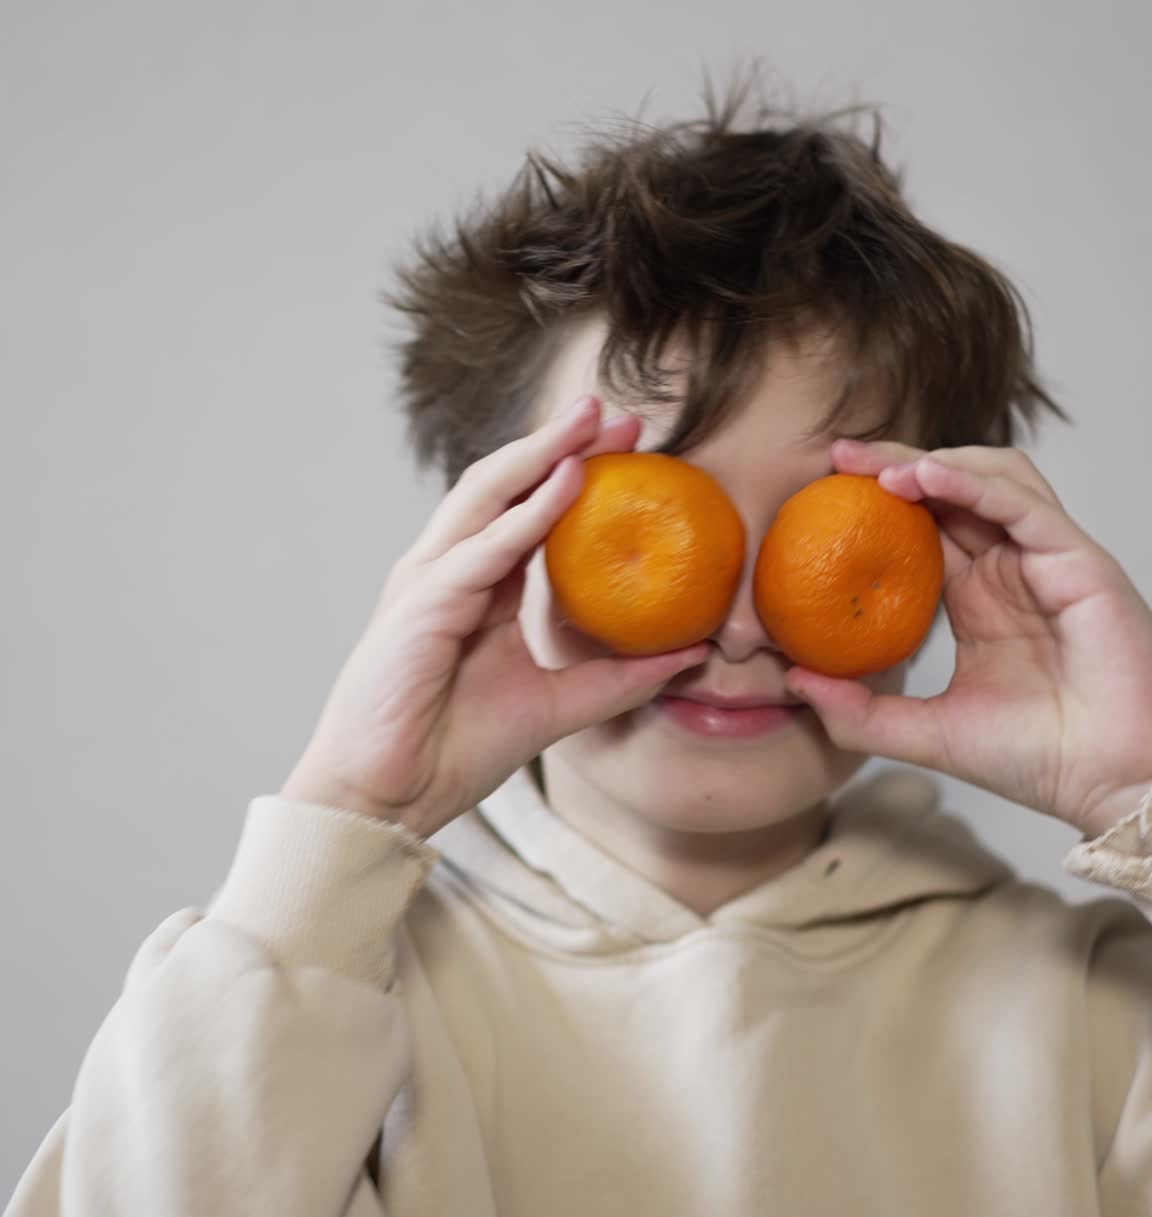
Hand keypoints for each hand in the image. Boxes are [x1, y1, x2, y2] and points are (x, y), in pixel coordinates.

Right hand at [281, 395, 708, 837]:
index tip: (633, 449)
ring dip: (544, 453)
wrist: (390, 797)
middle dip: (562, 444)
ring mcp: (430, 580)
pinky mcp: (421, 604)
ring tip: (593, 421)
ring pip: (489, 496)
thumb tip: (691, 656)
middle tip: (620, 414)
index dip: (577, 475)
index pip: (529, 512)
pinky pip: (483, 549)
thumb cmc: (456, 750)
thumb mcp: (558, 707)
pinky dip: (527, 513)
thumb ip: (618, 678)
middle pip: (508, 487)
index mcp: (478, 588)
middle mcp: (451, 571)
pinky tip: (569, 481)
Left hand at [784, 440, 1151, 839]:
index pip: (923, 526)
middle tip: (838, 455)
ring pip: (994, 478)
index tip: (822, 489)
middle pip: (952, 489)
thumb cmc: (1035, 759)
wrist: (1113, 786)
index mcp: (978, 597)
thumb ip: (860, 712)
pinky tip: (926, 478)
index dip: (877, 501)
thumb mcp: (925, 734)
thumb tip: (794, 682)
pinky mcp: (1081, 563)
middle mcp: (1010, 570)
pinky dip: (974, 485)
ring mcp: (1047, 561)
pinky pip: (1024, 505)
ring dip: (936, 463)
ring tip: (879, 469)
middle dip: (894, 462)